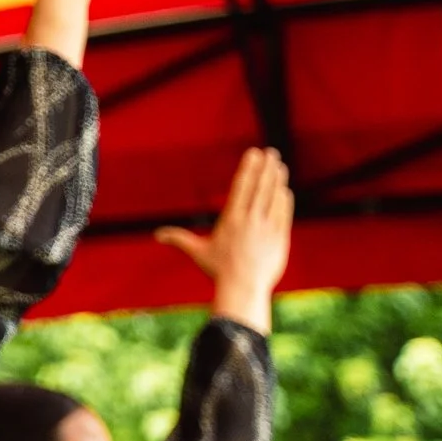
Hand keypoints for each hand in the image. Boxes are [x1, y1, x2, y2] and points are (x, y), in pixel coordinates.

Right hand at [156, 148, 292, 332]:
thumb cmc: (218, 271)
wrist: (243, 288)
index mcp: (231, 219)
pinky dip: (284, 200)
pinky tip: (284, 190)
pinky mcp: (280, 239)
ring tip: (279, 165)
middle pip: (260, 188)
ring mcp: (267, 228)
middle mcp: (250, 220)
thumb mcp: (198, 252)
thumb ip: (179, 239)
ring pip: (274, 198)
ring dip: (276, 179)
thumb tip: (157, 235)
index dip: (248, 168)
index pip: (241, 187)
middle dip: (265, 168)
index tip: (253, 153)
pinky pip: (283, 214)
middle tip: (271, 152)